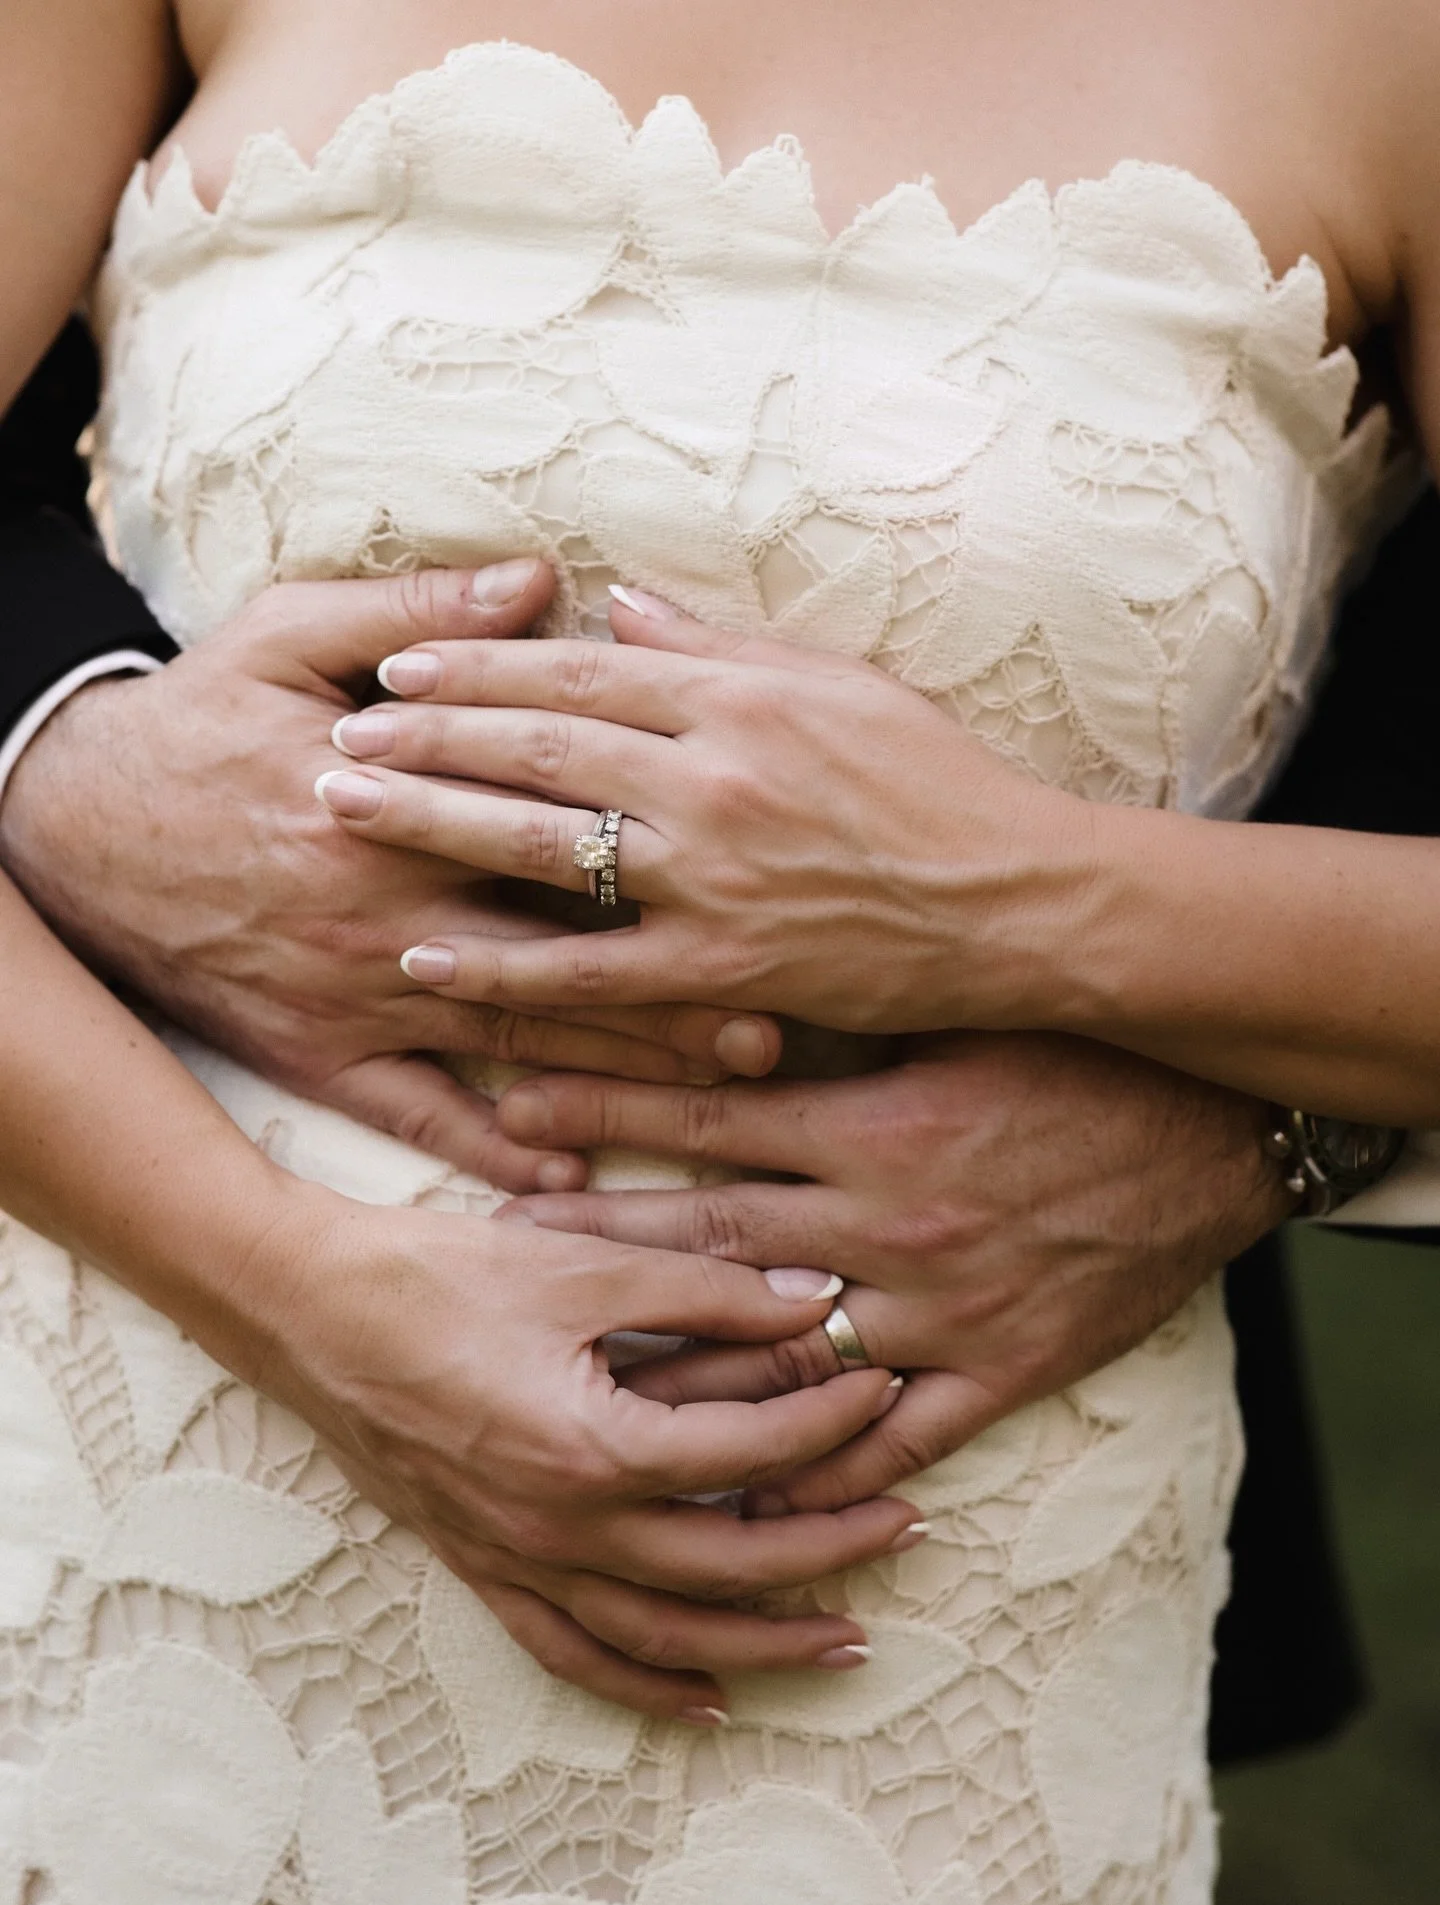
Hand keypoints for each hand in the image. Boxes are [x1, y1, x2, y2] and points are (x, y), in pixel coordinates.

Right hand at [0, 563, 780, 1192]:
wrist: (66, 824)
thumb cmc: (191, 719)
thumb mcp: (285, 633)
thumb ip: (418, 612)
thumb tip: (542, 580)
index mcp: (401, 801)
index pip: (556, 830)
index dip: (662, 855)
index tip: (758, 877)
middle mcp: (391, 912)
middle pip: (562, 955)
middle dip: (673, 989)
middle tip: (781, 1017)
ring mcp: (357, 994)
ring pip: (516, 1045)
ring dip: (619, 1074)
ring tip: (719, 1094)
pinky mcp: (316, 1055)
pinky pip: (417, 1118)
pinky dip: (492, 1151)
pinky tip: (568, 1175)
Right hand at [243, 1191, 921, 1720]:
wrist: (303, 1306)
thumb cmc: (434, 1274)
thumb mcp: (583, 1263)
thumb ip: (707, 1289)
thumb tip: (813, 1296)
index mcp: (592, 1448)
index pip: (747, 1456)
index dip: (829, 1422)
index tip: (882, 1384)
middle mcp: (559, 1527)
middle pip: (727, 1566)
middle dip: (831, 1548)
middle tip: (907, 1525)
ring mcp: (516, 1559)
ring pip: (663, 1636)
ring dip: (762, 1644)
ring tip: (846, 1640)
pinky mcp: (481, 1566)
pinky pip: (572, 1654)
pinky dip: (644, 1684)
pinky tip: (702, 1698)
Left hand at [311, 587, 1088, 1031]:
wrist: (1021, 899)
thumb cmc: (942, 784)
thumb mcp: (844, 684)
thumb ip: (722, 645)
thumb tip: (619, 606)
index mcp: (740, 701)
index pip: (577, 676)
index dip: (477, 669)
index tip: (398, 668)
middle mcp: (712, 780)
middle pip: (537, 750)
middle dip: (424, 738)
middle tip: (336, 737)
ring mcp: (712, 879)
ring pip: (542, 846)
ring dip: (431, 826)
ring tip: (343, 814)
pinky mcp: (722, 968)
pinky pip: (589, 972)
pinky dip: (504, 966)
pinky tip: (427, 957)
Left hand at [491, 1031, 1292, 1510]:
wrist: (1218, 1132)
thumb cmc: (1082, 1052)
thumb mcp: (958, 1014)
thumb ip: (844, 1017)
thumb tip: (726, 991)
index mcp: (874, 1124)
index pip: (703, 1120)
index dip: (601, 1114)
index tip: (507, 1110)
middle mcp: (887, 1224)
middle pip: (711, 1241)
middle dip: (599, 1242)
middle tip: (498, 1248)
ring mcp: (939, 1307)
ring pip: (783, 1356)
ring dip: (680, 1369)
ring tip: (581, 1381)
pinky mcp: (999, 1368)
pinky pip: (896, 1436)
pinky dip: (822, 1470)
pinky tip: (747, 1499)